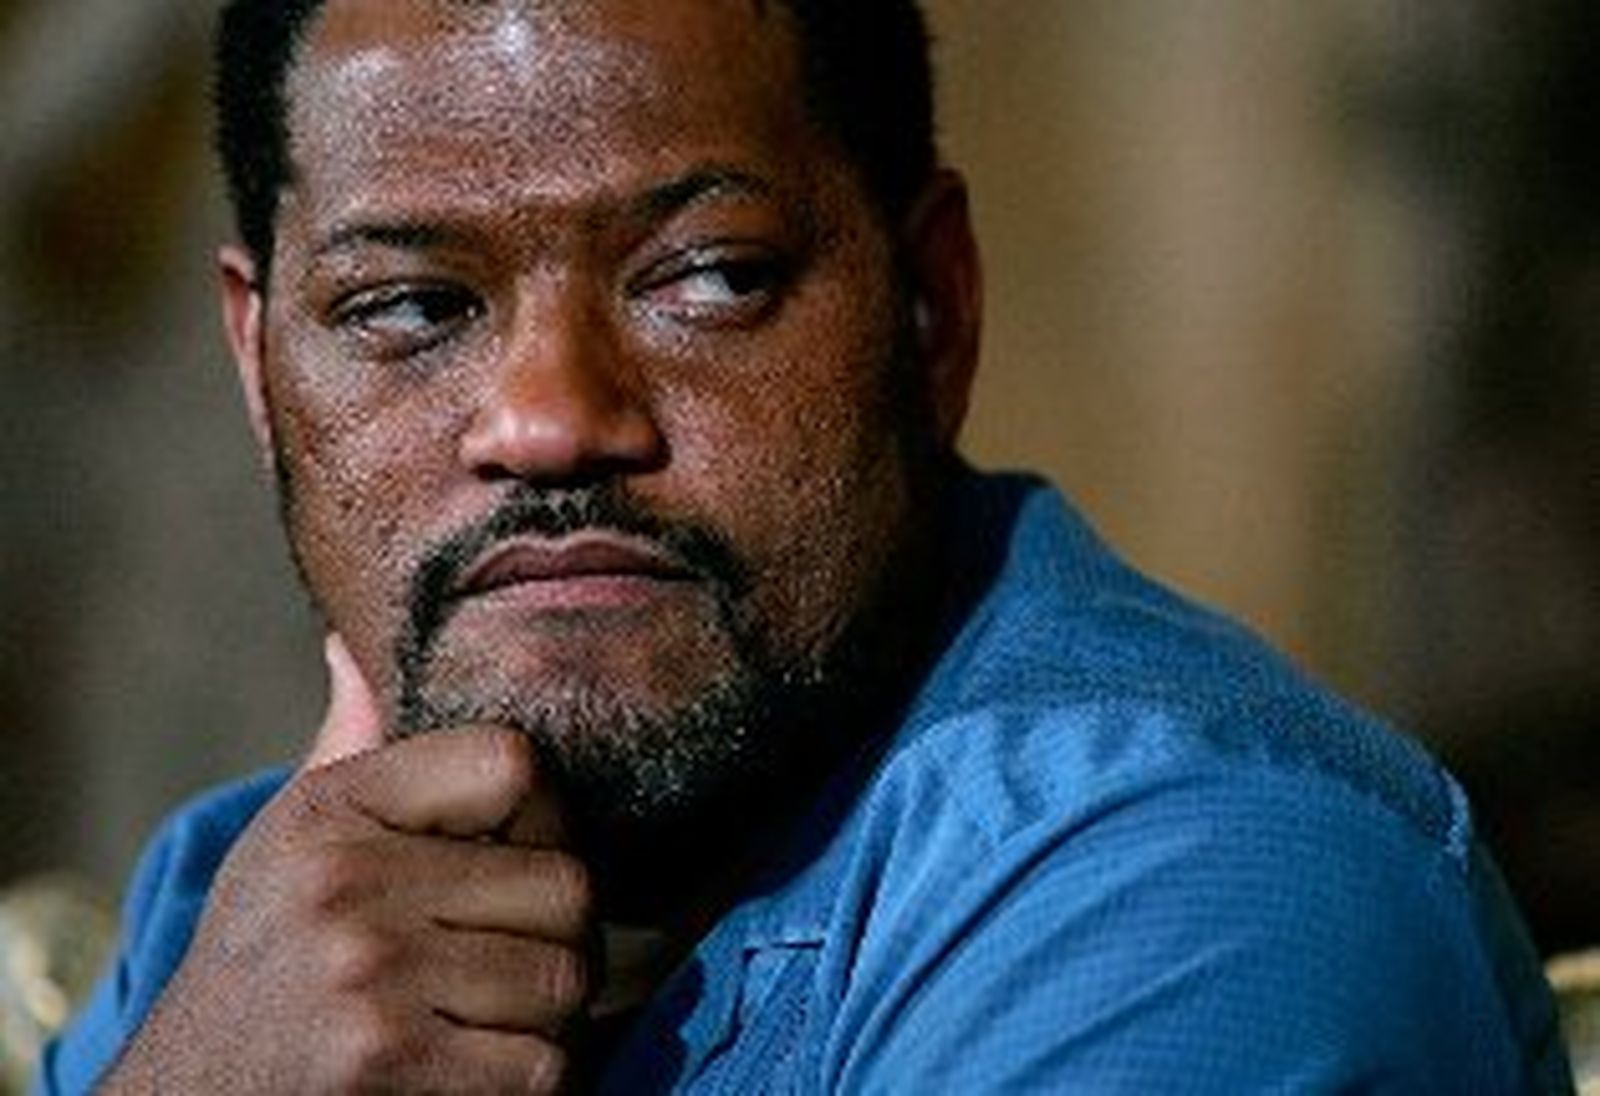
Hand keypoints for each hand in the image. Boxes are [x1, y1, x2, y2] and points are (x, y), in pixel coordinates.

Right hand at [102, 637, 592, 1093]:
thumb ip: (347, 745)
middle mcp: (347, 883)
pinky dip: (529, 1076)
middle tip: (514, 954)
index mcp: (333, 808)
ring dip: (547, 1012)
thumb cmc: (264, 956)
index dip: (544, 816)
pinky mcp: (389, 1061)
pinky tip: (476, 1066)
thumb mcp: (288, 839)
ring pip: (565, 978)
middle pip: (568, 885)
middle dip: (560, 933)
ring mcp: (369, 976)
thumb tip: (349, 645)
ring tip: (488, 1010)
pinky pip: (543, 1064)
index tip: (515, 857)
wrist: (184, 1095)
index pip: (515, 763)